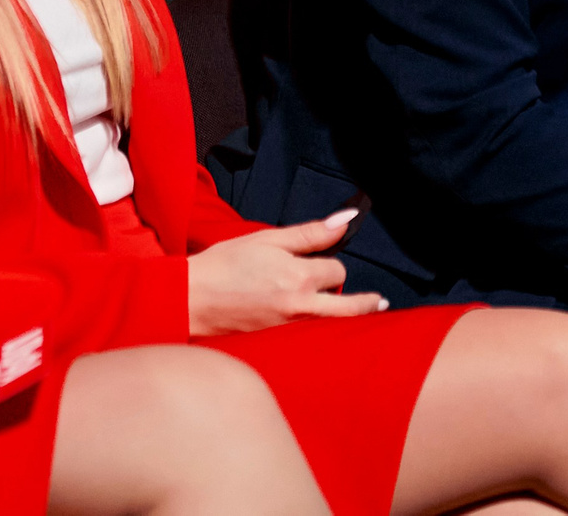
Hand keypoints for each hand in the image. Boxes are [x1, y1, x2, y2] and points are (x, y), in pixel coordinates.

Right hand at [186, 212, 384, 336]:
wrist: (189, 299)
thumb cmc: (224, 264)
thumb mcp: (267, 238)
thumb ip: (310, 233)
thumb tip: (346, 221)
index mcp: (298, 276)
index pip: (338, 270)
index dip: (333, 264)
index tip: (323, 263)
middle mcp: (299, 307)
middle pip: (351, 308)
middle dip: (364, 302)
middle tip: (378, 302)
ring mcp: (288, 330)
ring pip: (333, 327)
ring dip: (345, 319)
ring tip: (363, 316)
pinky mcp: (276, 346)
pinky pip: (312, 341)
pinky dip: (322, 336)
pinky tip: (326, 336)